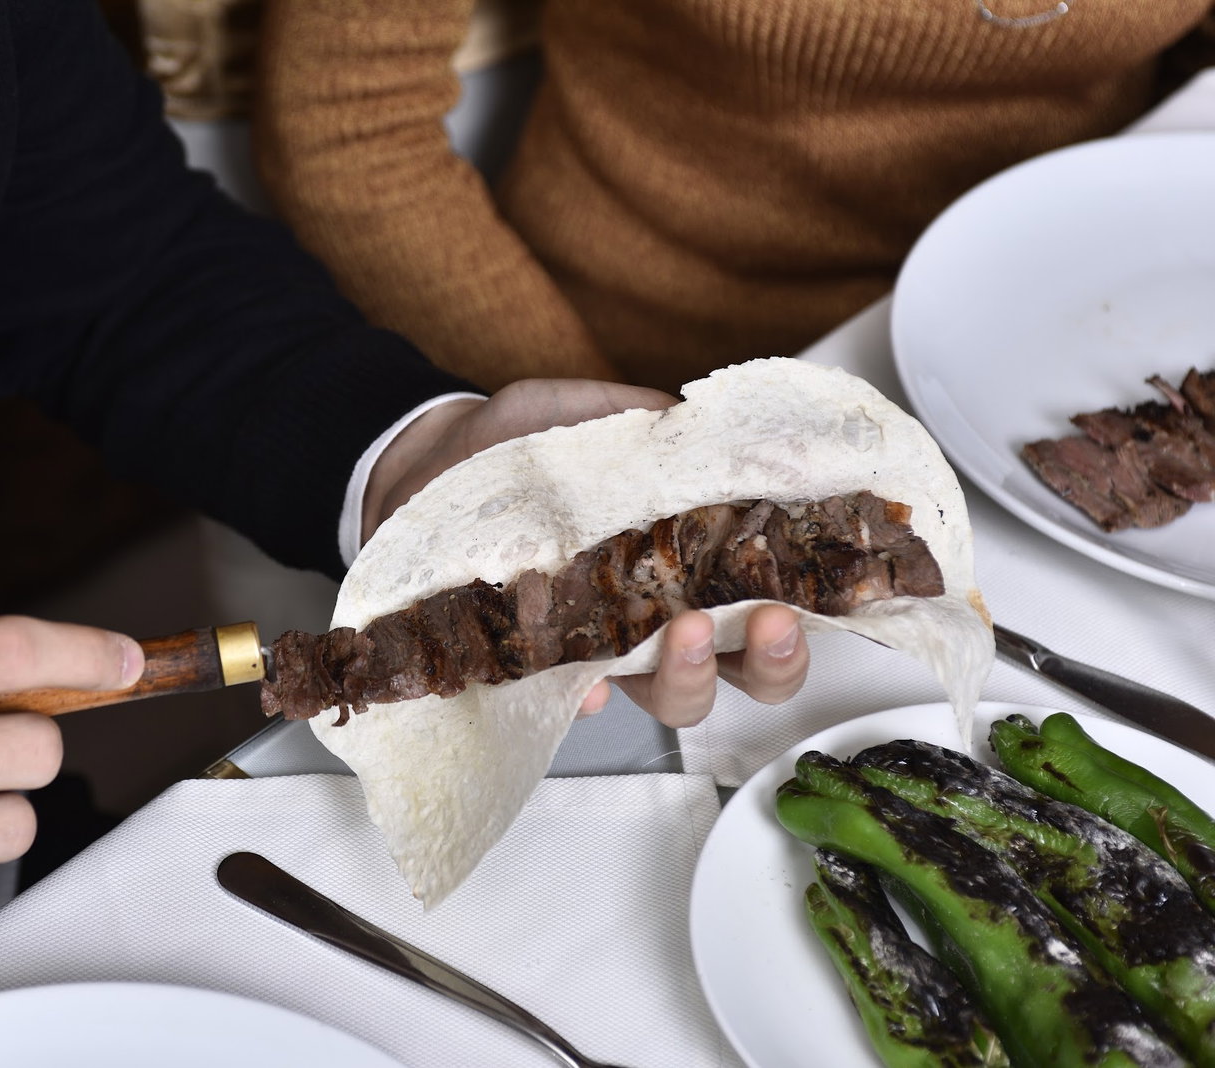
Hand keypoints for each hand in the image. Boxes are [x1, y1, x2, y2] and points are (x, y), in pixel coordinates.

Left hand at [364, 379, 810, 726]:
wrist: (421, 463)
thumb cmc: (511, 445)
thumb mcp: (581, 414)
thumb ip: (641, 420)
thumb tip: (703, 425)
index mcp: (682, 558)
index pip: (762, 603)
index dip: (800, 613)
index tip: (810, 594)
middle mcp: (651, 616)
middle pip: (735, 669)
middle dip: (767, 658)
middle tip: (768, 621)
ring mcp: (596, 644)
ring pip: (664, 694)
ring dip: (687, 674)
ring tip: (683, 633)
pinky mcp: (534, 662)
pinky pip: (567, 697)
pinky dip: (582, 696)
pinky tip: (587, 685)